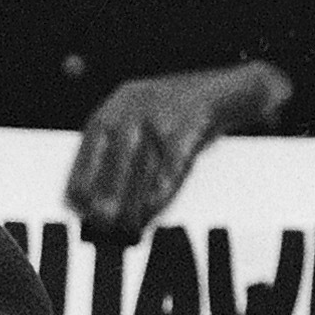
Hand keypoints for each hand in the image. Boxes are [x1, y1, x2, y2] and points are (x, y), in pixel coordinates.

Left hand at [63, 61, 290, 239]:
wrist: (236, 87)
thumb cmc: (188, 110)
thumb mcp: (148, 116)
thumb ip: (125, 147)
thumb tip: (103, 194)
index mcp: (119, 104)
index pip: (89, 147)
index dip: (82, 179)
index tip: (78, 207)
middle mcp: (135, 106)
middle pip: (113, 161)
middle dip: (106, 196)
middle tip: (102, 225)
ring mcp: (164, 113)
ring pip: (141, 167)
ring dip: (132, 201)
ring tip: (126, 227)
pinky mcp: (191, 124)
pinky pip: (172, 164)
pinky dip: (161, 190)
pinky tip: (153, 209)